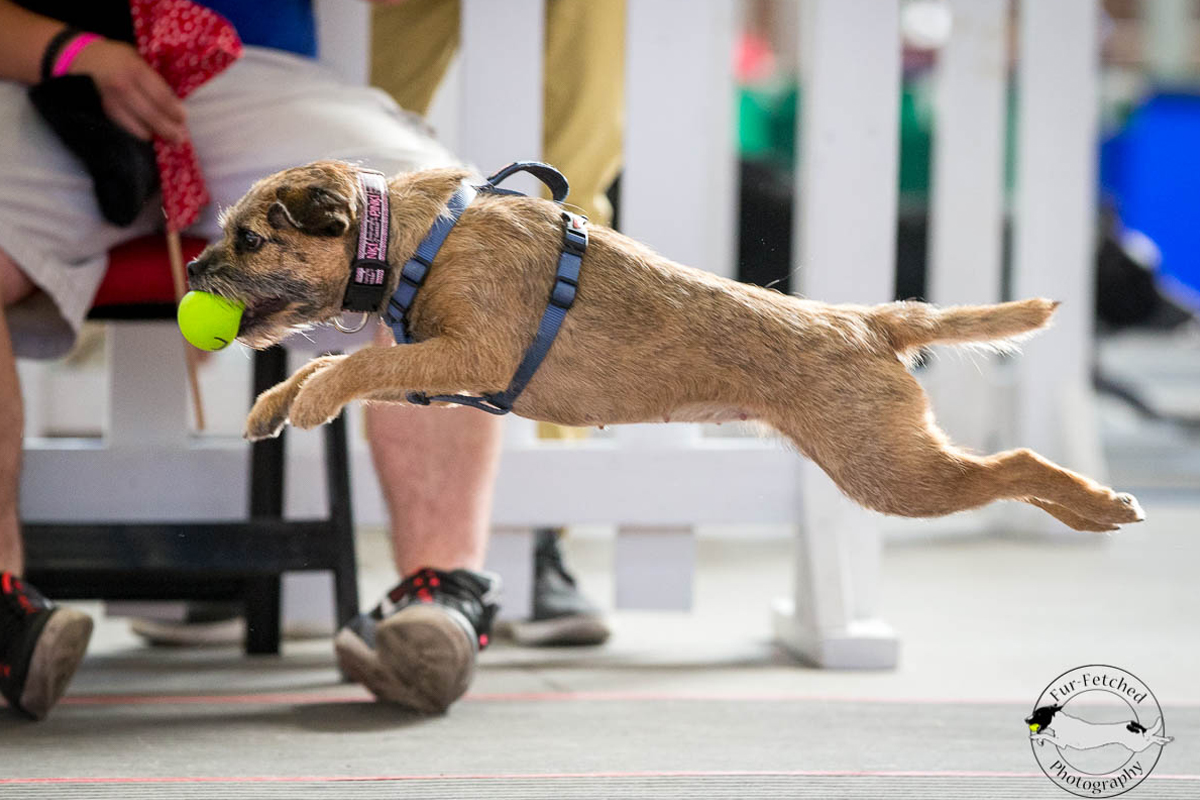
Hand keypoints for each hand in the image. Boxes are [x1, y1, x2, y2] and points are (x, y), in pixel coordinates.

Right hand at [68, 38, 186, 142]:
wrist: (81, 56)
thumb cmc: (116, 57)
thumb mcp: (137, 59)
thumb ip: (152, 78)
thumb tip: (174, 102)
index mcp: (136, 70)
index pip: (161, 96)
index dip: (174, 111)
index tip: (183, 119)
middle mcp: (124, 86)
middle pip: (152, 115)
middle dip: (168, 129)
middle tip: (179, 139)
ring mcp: (112, 100)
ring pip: (137, 125)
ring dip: (154, 134)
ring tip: (168, 140)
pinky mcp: (103, 109)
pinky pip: (124, 126)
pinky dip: (137, 132)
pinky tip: (148, 134)